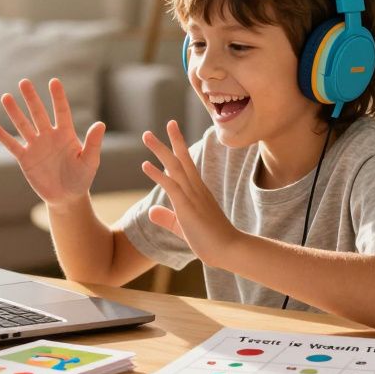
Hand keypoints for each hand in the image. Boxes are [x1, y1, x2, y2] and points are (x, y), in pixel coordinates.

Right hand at [0, 78, 104, 205]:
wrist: (67, 197)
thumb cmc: (81, 178)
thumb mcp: (90, 161)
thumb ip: (93, 143)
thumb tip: (101, 124)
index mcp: (66, 134)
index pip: (61, 111)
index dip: (58, 97)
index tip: (54, 82)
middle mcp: (49, 136)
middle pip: (38, 113)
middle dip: (31, 98)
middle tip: (24, 82)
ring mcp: (36, 146)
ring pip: (23, 125)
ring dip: (14, 112)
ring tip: (6, 97)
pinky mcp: (25, 159)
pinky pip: (13, 145)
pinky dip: (3, 137)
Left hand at [141, 120, 242, 267]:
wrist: (230, 250)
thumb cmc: (211, 241)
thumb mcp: (183, 228)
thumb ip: (167, 219)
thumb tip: (151, 211)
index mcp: (198, 192)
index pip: (187, 164)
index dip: (180, 147)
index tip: (173, 132)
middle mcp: (196, 189)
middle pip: (182, 159)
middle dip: (173, 140)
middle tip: (167, 123)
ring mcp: (192, 196)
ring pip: (175, 167)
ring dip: (160, 150)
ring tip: (147, 135)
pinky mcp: (187, 207)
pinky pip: (170, 186)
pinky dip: (157, 174)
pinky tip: (144, 165)